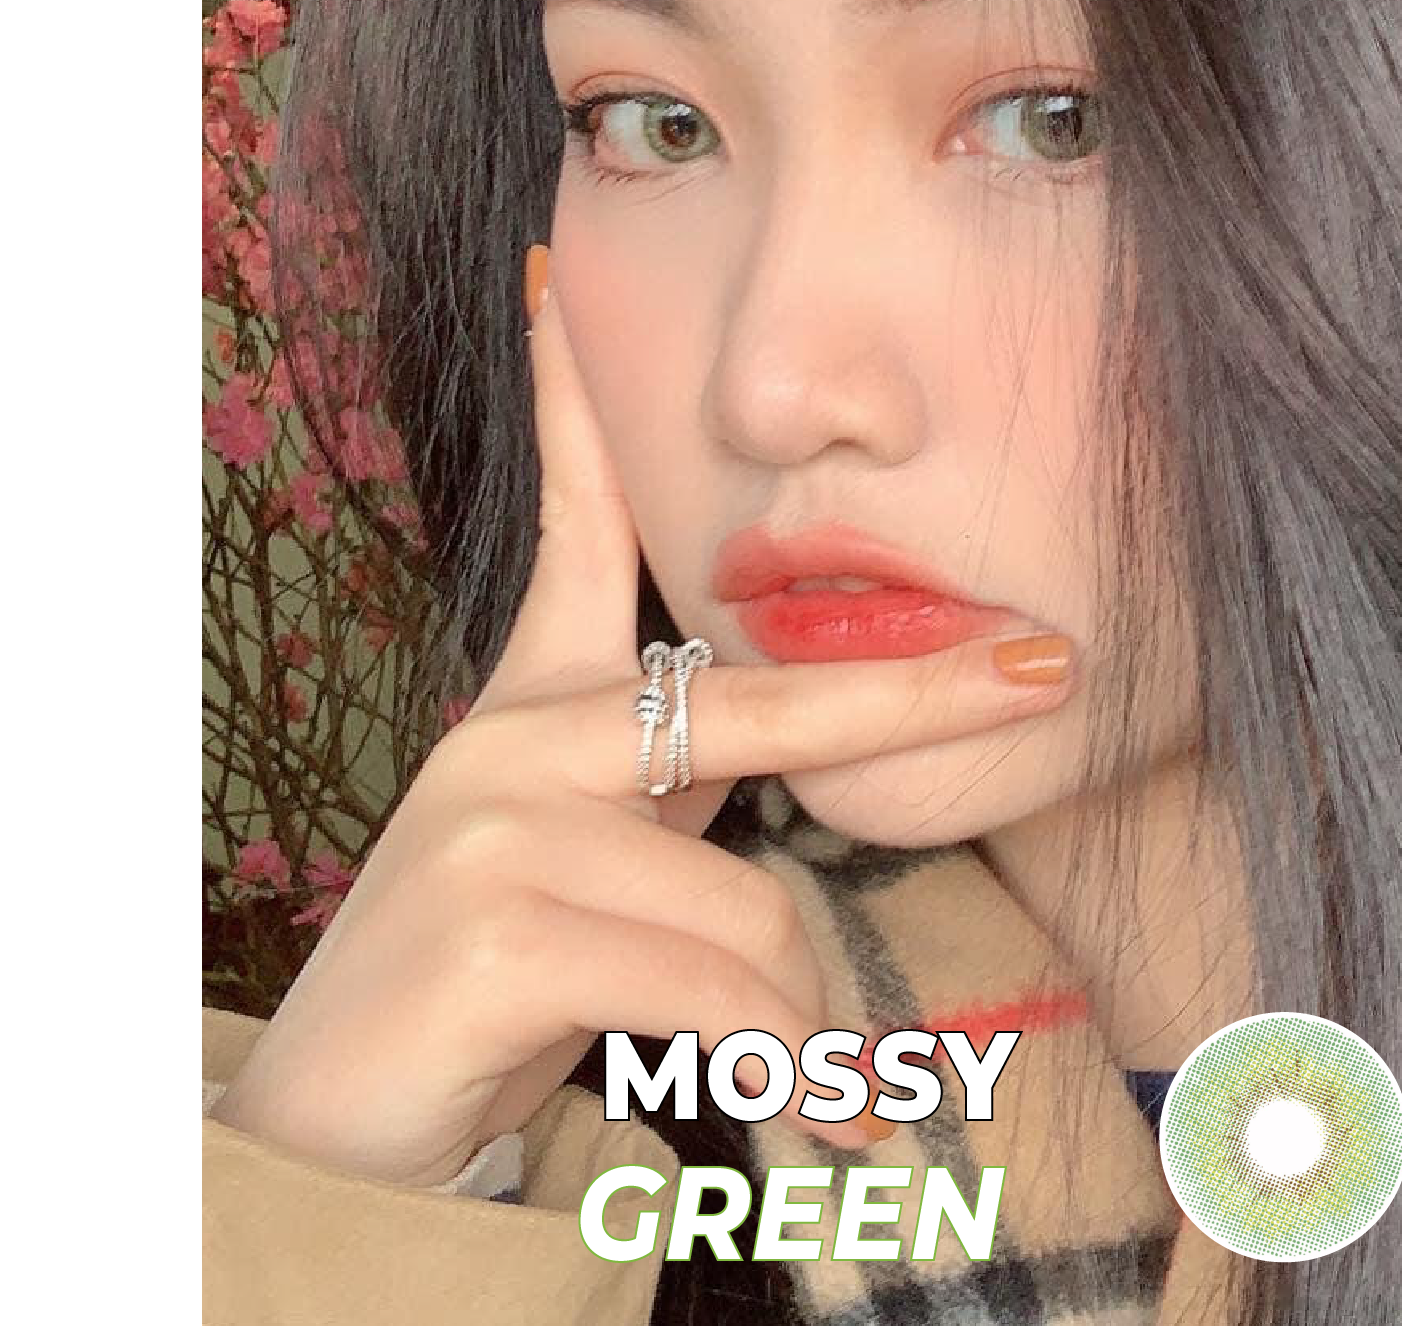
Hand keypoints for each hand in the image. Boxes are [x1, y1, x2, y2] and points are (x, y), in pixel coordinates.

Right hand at [210, 245, 1075, 1188]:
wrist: (353, 1123)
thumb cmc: (498, 981)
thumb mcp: (594, 856)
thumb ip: (681, 788)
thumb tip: (810, 771)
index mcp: (538, 705)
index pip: (570, 524)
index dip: (574, 403)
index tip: (557, 278)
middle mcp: (514, 734)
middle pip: (760, 700)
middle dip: (916, 699)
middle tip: (1048, 671)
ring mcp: (500, 819)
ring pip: (754, 903)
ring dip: (783, 1014)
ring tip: (749, 1071)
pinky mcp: (497, 923)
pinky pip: (717, 986)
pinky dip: (768, 1068)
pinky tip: (761, 1105)